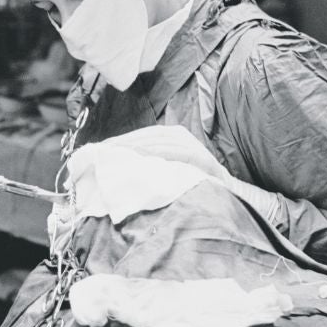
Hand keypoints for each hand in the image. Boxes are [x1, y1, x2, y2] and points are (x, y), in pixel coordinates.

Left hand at [112, 125, 230, 180]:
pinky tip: (145, 157)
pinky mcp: (202, 159)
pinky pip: (179, 154)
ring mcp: (193, 145)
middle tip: (104, 151)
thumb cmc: (188, 181)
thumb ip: (148, 161)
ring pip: (161, 142)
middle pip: (149, 136)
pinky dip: (161, 154)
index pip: (143, 134)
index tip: (102, 147)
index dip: (122, 139)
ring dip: (139, 147)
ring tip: (118, 154)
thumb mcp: (165, 167)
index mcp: (172, 135)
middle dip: (126, 143)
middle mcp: (182, 136)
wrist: (224, 191)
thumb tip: (117, 161)